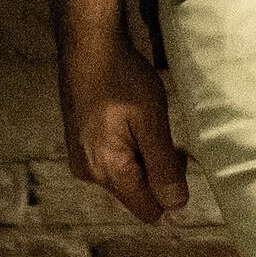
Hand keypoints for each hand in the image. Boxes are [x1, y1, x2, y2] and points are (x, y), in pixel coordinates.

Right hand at [64, 42, 189, 224]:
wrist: (87, 46)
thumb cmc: (122, 78)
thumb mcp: (153, 122)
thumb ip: (164, 167)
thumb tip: (176, 204)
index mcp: (107, 170)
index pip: (148, 211)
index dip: (170, 190)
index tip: (176, 154)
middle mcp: (89, 173)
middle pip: (136, 195)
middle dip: (156, 173)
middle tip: (163, 135)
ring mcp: (81, 160)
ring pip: (125, 178)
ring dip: (142, 159)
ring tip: (142, 123)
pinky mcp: (79, 147)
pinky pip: (112, 163)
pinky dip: (127, 149)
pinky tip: (127, 121)